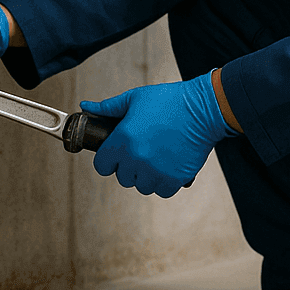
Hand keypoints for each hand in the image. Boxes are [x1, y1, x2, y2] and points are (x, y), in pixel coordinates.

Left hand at [81, 73, 234, 197]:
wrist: (204, 108)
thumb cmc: (170, 100)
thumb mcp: (135, 98)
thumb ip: (108, 107)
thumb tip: (86, 106)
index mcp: (122, 139)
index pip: (102, 166)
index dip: (108, 161)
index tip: (116, 156)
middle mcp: (136, 158)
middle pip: (123, 178)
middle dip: (130, 167)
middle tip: (143, 153)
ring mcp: (155, 170)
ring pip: (142, 186)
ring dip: (147, 177)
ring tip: (157, 159)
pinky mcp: (174, 178)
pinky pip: (162, 191)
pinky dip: (165, 183)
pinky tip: (169, 167)